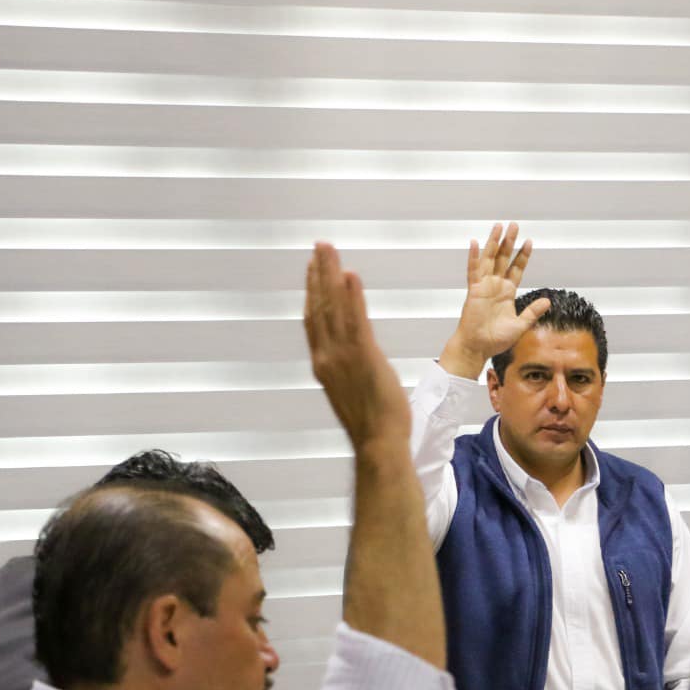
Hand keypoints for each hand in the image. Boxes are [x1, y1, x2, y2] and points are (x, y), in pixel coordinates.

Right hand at [304, 242, 410, 448]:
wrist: (378, 443)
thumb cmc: (372, 423)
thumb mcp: (352, 390)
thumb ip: (346, 368)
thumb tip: (350, 355)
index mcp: (323, 363)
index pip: (313, 319)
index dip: (312, 291)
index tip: (312, 269)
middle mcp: (326, 356)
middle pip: (318, 306)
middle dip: (317, 273)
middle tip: (318, 246)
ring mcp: (342, 356)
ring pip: (332, 307)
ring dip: (330, 274)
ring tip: (328, 249)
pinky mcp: (363, 357)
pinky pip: (356, 320)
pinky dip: (351, 296)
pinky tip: (349, 274)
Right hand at [438, 222, 552, 377]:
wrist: (478, 347)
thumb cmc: (496, 339)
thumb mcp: (520, 325)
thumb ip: (532, 312)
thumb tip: (548, 301)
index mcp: (507, 292)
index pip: (516, 269)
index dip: (522, 255)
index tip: (529, 242)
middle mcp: (496, 285)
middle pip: (503, 258)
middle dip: (509, 242)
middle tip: (514, 225)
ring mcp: (484, 286)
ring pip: (489, 259)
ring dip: (494, 243)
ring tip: (499, 226)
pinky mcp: (474, 291)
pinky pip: (473, 271)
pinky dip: (474, 257)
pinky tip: (475, 243)